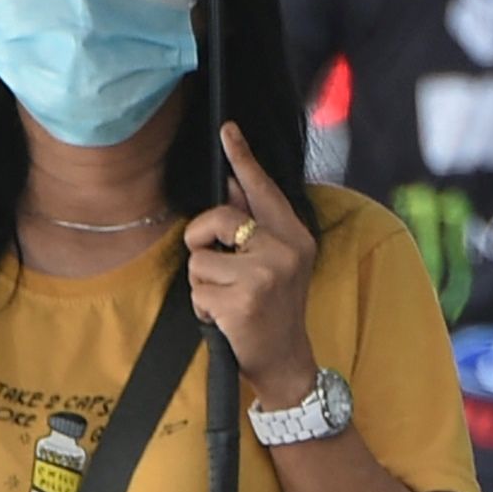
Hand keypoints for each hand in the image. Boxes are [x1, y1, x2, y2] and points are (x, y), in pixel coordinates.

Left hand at [190, 124, 323, 406]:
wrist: (286, 362)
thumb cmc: (275, 310)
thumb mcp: (276, 263)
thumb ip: (256, 226)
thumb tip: (231, 185)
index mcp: (294, 237)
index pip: (262, 190)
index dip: (243, 158)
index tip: (227, 130)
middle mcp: (285, 250)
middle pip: (218, 219)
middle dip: (202, 240)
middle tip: (216, 266)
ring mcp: (265, 275)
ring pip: (200, 259)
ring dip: (204, 284)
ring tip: (229, 300)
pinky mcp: (243, 300)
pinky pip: (197, 290)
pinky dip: (203, 308)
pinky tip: (226, 319)